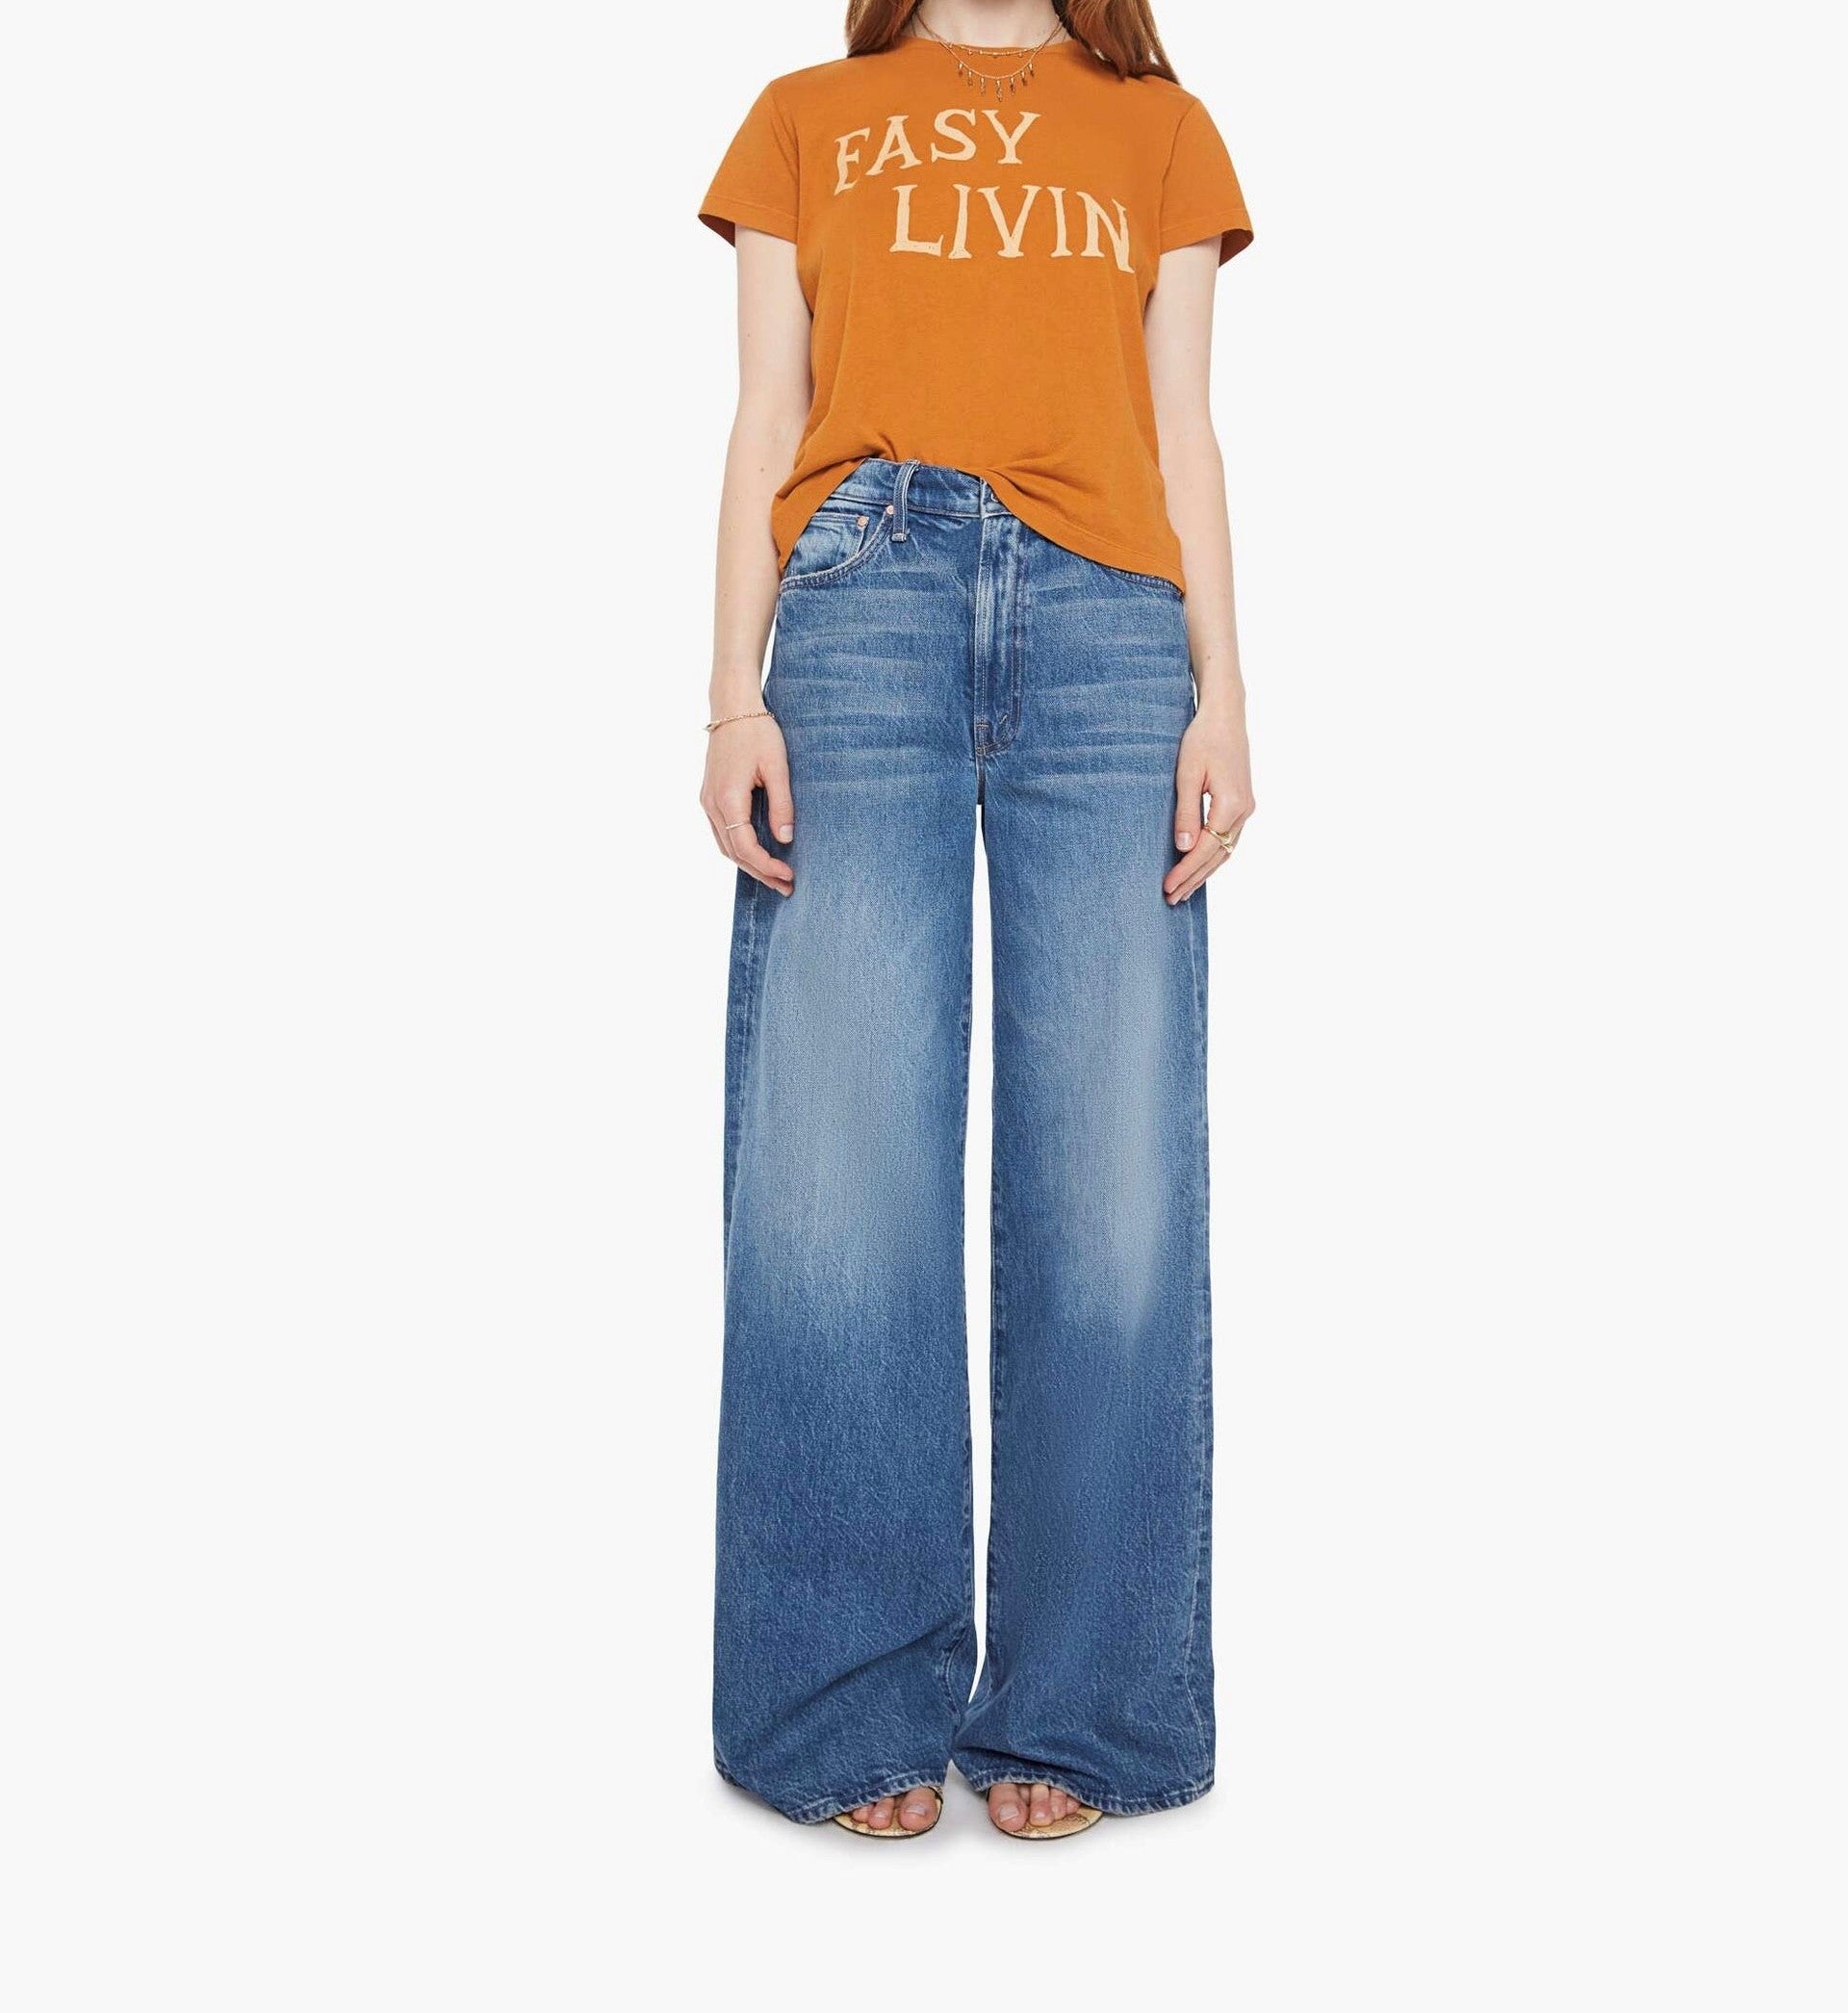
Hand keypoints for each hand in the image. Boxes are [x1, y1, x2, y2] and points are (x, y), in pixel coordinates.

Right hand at [700, 712, 795, 894]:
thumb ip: (782, 804)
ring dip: (749, 864)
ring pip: (725, 845)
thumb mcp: (778, 767)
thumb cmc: (758, 732)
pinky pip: (722, 832)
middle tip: (786, 887)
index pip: (745, 847)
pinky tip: (757, 854)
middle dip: (760, 873)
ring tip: (775, 877)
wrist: (732, 707)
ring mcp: (707, 800)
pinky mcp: (710, 795)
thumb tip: (785, 839)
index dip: (767, 865)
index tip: (789, 875)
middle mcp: (711, 803)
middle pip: (733, 852)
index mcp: (728, 798)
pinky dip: (739, 848)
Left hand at [1164, 707, 1253, 904]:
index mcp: (1230, 805)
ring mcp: (1246, 808)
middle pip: (1217, 856)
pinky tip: (1200, 866)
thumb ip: (1186, 812)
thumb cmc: (1202, 739)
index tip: (1167, 887)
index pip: (1205, 849)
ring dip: (1204, 872)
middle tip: (1172, 899)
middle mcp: (1243, 811)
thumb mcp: (1188, 775)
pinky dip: (1213, 856)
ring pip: (1225, 851)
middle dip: (1194, 879)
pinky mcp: (1242, 803)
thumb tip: (1182, 848)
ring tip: (1184, 891)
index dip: (1185, 871)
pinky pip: (1228, 839)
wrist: (1225, 715)